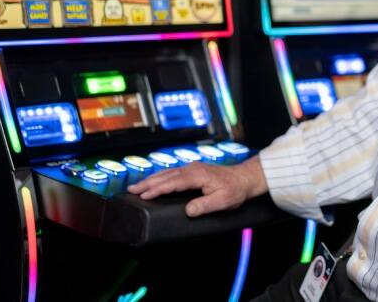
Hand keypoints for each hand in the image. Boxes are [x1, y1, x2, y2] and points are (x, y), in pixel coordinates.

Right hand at [127, 156, 268, 216]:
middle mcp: (193, 169)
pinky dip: (161, 177)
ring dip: (152, 179)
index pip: (173, 183)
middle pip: (166, 176)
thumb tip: (188, 210)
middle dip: (148, 183)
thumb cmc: (235, 190)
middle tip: (131, 190)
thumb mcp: (222, 201)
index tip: (144, 195)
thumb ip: (205, 206)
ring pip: (168, 173)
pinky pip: (173, 173)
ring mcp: (193, 168)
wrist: (246, 178)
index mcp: (198, 176)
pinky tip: (155, 181)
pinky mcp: (194, 170)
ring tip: (137, 186)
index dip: (157, 189)